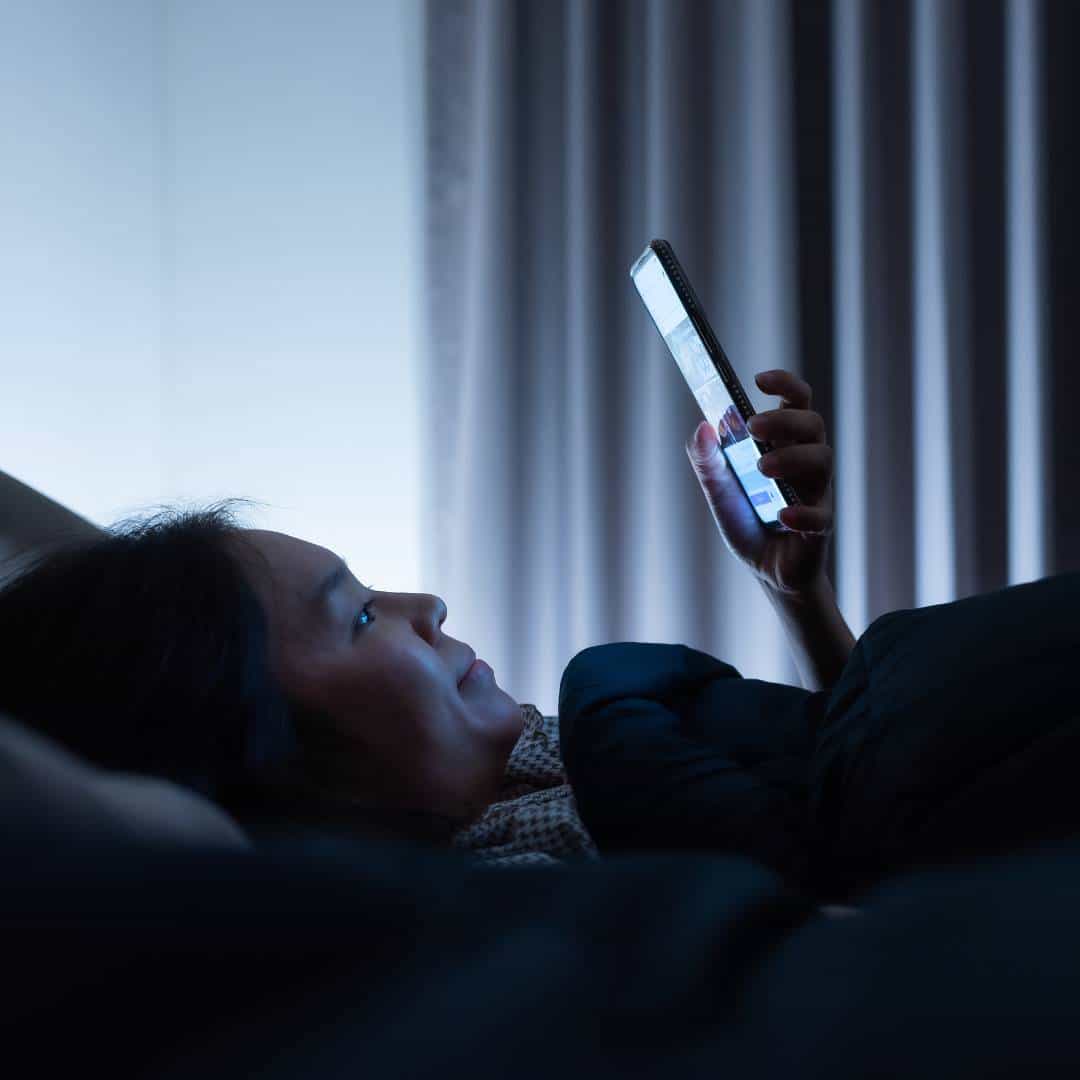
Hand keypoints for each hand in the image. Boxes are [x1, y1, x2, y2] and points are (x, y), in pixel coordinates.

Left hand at [685, 369, 833, 594]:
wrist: (766, 570)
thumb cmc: (749, 521)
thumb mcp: (719, 490)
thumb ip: (707, 460)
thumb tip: (701, 427)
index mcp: (784, 444)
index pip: (796, 402)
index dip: (785, 384)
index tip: (759, 379)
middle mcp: (805, 462)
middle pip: (812, 423)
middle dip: (784, 419)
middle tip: (753, 427)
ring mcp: (816, 492)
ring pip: (823, 459)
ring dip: (791, 458)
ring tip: (761, 467)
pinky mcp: (819, 527)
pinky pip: (820, 515)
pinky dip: (801, 513)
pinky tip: (781, 515)